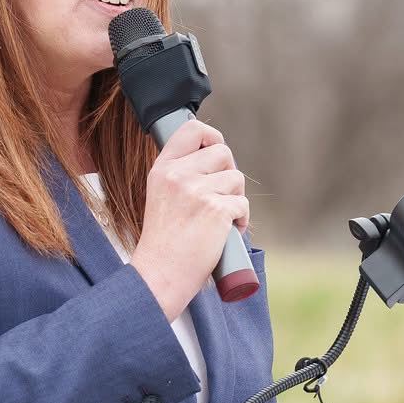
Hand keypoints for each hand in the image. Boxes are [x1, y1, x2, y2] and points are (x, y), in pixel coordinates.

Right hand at [132, 118, 248, 321]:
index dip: (212, 136)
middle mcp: (178, 175)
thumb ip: (179, 174)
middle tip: (221, 195)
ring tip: (220, 220)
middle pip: (222, 152)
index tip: (216, 149)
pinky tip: (226, 233)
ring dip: (235, 199)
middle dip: (229, 172)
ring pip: (236, 178)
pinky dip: (241, 220)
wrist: (160, 274)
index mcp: (162, 168)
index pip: (191, 129)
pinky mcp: (216, 210)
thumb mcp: (161, 196)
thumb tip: (214, 155)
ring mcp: (197, 191)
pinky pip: (243, 204)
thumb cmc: (164, 241)